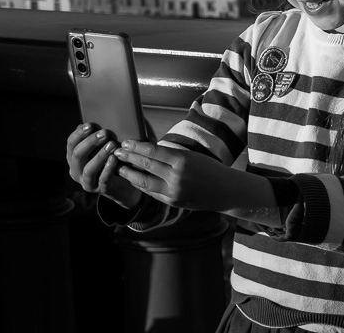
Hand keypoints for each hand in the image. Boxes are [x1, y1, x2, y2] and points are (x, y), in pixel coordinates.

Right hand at [65, 123, 141, 209]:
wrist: (121, 183)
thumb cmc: (110, 159)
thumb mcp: (102, 146)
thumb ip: (98, 135)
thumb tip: (99, 118)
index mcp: (74, 157)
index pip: (71, 143)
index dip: (79, 134)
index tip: (90, 124)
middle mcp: (76, 170)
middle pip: (78, 155)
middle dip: (90, 142)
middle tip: (104, 133)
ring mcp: (87, 182)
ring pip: (88, 169)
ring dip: (100, 156)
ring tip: (112, 145)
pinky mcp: (100, 190)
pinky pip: (103, 179)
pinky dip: (108, 168)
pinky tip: (115, 159)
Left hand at [113, 140, 238, 210]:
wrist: (226, 191)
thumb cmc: (211, 169)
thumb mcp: (193, 156)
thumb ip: (172, 155)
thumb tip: (149, 150)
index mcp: (183, 160)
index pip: (154, 151)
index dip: (137, 146)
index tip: (126, 142)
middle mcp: (177, 177)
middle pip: (146, 165)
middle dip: (129, 158)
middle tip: (117, 152)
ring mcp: (174, 191)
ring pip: (145, 182)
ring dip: (130, 174)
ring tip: (120, 168)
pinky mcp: (173, 202)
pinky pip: (152, 193)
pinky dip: (141, 186)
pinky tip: (134, 180)